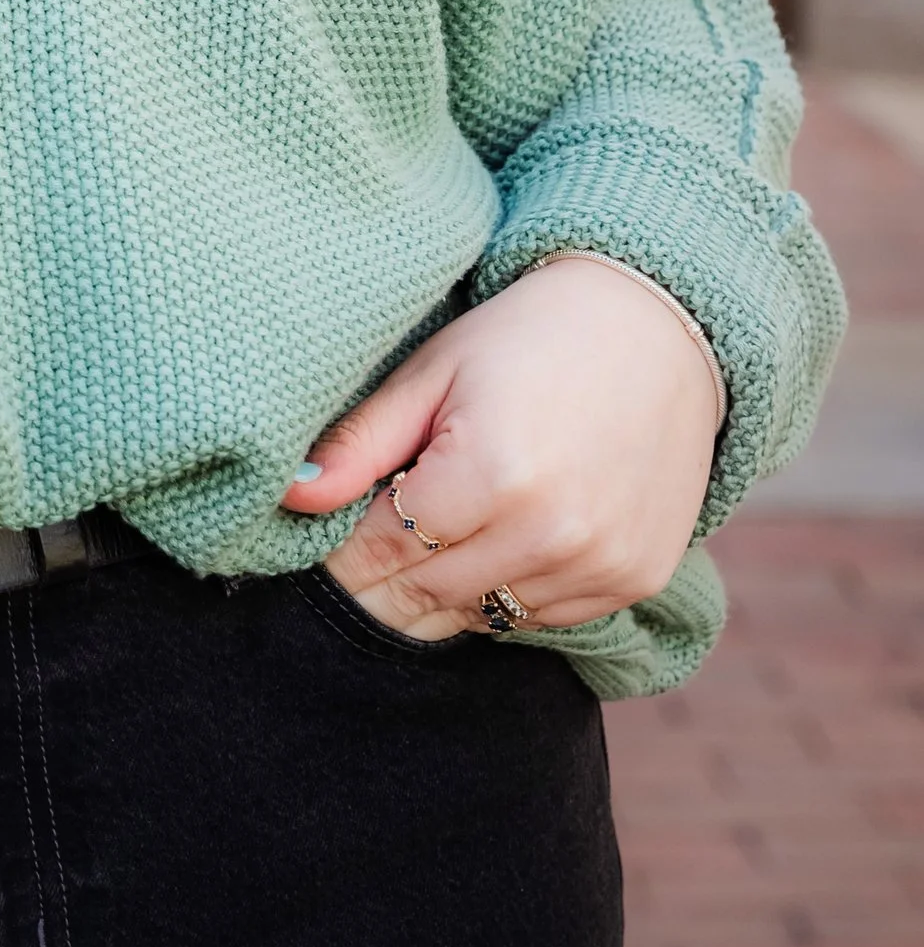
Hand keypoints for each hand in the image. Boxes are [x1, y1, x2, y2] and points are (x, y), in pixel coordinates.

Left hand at [282, 255, 724, 639]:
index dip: (339, 550)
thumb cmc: (526, 339)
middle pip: (422, 595)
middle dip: (380, 576)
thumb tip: (290, 498)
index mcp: (489, 473)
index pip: (378, 551)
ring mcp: (600, 563)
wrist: (657, 328)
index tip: (319, 540)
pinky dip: (504, 591)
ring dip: (442, 586)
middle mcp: (551, 532)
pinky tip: (498, 540)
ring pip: (478, 615)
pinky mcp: (635, 580)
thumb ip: (360, 444)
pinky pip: (538, 618)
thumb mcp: (433, 372)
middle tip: (364, 545)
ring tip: (438, 529)